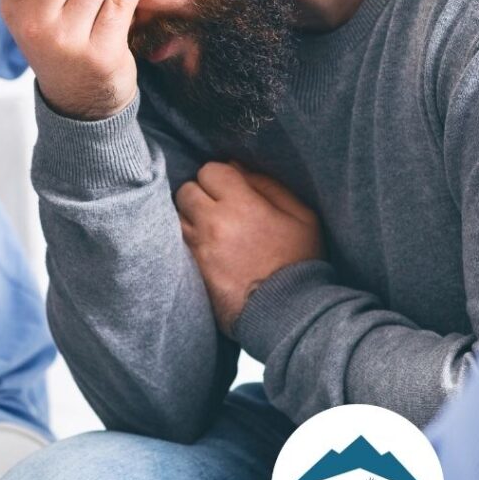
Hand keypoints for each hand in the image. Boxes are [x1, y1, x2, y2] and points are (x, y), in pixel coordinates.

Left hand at [175, 161, 322, 336]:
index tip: (232, 190)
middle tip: (219, 208)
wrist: (287, 312)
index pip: (209, 170)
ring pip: (177, 215)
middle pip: (186, 190)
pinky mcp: (190, 269)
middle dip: (201, 194)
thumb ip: (268, 185)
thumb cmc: (299, 261)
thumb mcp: (301, 216)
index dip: (220, 177)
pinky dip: (187, 238)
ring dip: (191, 216)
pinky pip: (177, 241)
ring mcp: (198, 247)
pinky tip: (206, 245)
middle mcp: (212, 223)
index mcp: (241, 205)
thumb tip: (237, 167)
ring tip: (211, 228)